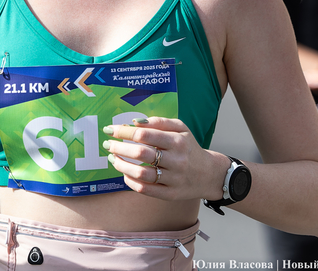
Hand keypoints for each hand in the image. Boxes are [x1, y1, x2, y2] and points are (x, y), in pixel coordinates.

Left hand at [103, 117, 224, 200]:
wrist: (209, 174)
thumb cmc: (189, 148)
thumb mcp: (181, 128)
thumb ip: (159, 122)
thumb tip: (134, 122)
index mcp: (178, 141)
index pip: (144, 134)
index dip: (123, 131)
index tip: (110, 130)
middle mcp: (177, 160)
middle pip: (141, 153)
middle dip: (119, 147)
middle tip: (108, 144)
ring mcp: (174, 179)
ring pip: (141, 173)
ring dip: (122, 165)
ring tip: (113, 159)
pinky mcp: (170, 194)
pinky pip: (146, 190)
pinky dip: (130, 182)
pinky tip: (124, 174)